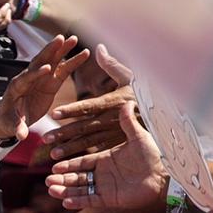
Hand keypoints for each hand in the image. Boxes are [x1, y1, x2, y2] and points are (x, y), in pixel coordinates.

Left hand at [0, 35, 90, 140]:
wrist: (11, 117)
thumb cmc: (8, 119)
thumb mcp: (11, 124)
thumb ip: (17, 127)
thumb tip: (20, 135)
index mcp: (17, 87)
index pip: (26, 78)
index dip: (35, 73)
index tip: (46, 68)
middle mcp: (29, 78)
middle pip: (38, 61)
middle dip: (49, 51)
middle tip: (59, 39)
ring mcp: (41, 78)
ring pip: (52, 61)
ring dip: (62, 50)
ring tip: (74, 39)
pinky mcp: (51, 82)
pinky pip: (63, 70)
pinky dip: (72, 62)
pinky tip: (84, 53)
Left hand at [45, 43, 136, 159]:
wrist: (167, 114)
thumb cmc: (147, 92)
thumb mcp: (131, 76)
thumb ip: (112, 64)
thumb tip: (98, 48)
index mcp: (112, 102)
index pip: (88, 106)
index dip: (71, 110)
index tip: (54, 114)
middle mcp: (112, 119)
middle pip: (84, 127)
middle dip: (64, 133)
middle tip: (45, 138)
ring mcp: (115, 132)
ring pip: (90, 141)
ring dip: (71, 148)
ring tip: (53, 154)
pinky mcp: (118, 142)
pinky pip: (100, 150)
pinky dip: (86, 156)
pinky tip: (72, 164)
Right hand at [46, 101, 167, 209]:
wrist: (165, 174)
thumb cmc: (154, 154)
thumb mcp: (138, 136)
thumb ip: (128, 122)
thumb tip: (126, 103)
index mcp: (106, 159)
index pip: (82, 162)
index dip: (68, 164)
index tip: (54, 164)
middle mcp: (103, 174)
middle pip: (77, 177)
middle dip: (62, 179)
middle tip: (48, 180)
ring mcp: (106, 187)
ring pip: (81, 189)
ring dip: (66, 191)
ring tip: (52, 190)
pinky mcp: (111, 199)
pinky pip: (91, 200)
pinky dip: (79, 201)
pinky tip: (66, 201)